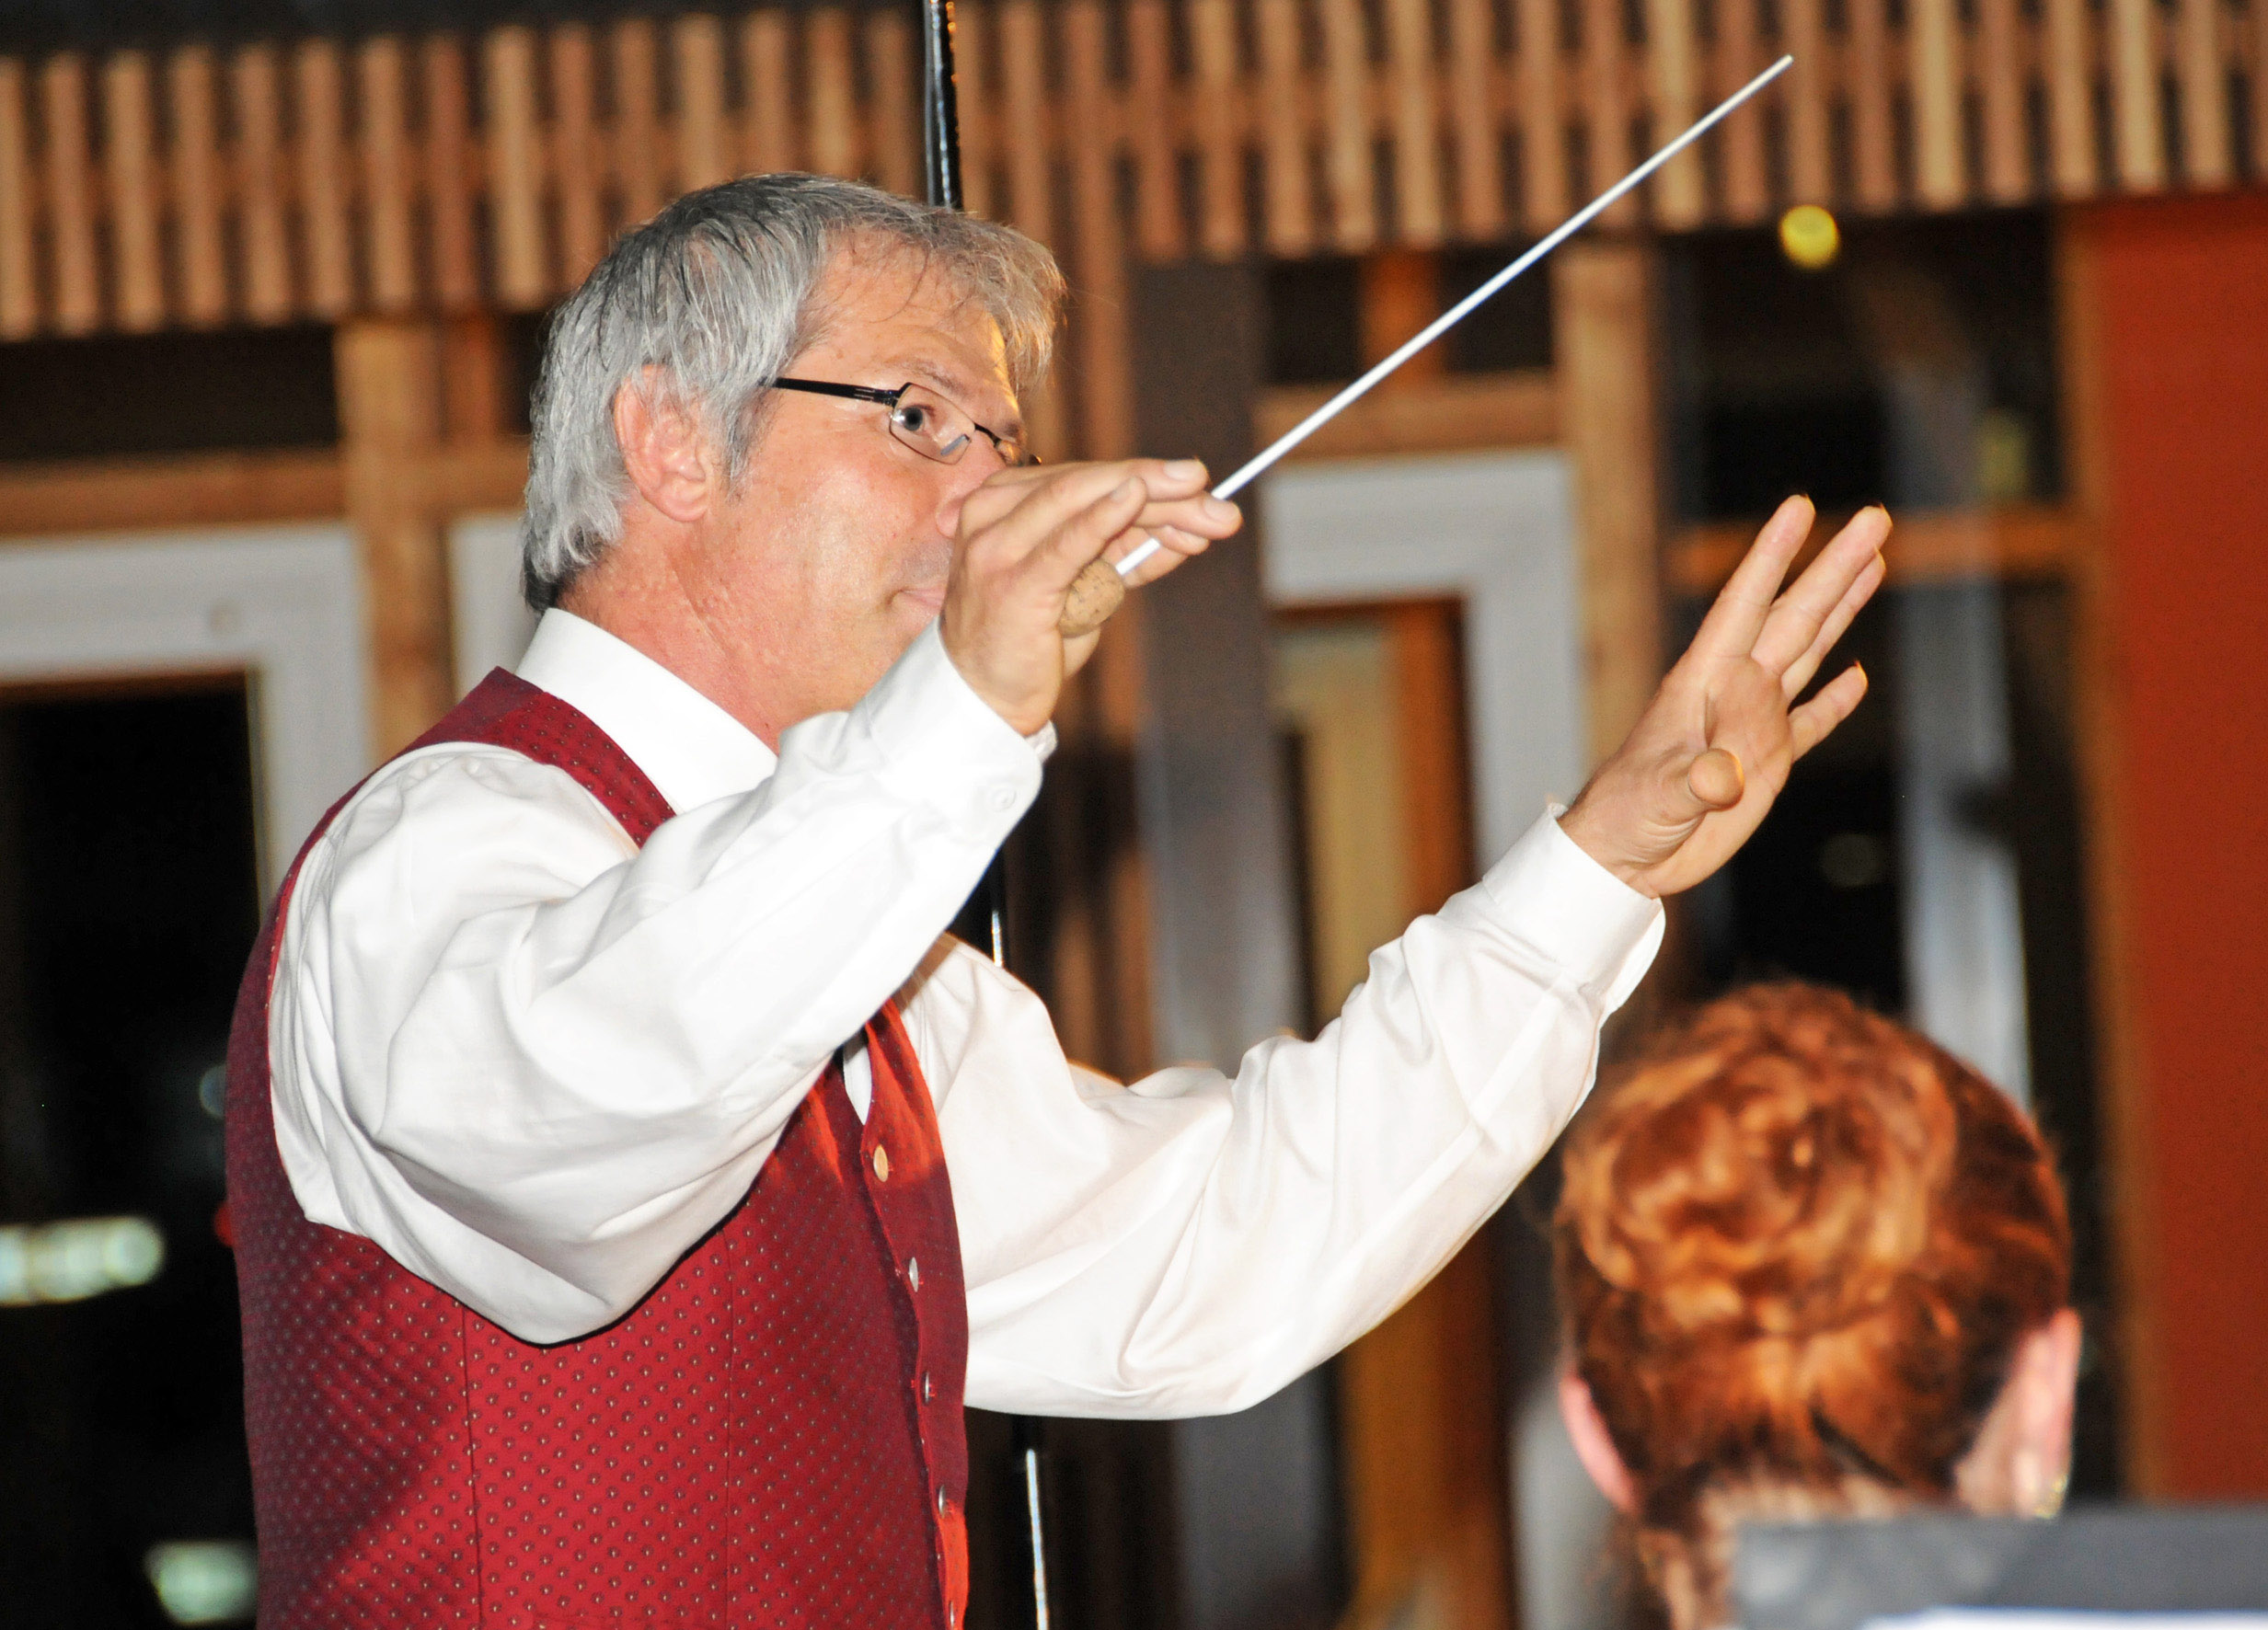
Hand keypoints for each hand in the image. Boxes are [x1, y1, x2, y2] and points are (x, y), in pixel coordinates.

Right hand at [940, 458, 1241, 734]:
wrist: (985, 699)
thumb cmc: (1030, 639)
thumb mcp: (1085, 585)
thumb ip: (1126, 551)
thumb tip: (1191, 527)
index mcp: (1004, 502)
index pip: (1086, 479)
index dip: (1149, 478)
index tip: (1201, 485)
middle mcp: (993, 513)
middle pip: (1086, 483)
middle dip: (1158, 486)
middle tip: (1213, 492)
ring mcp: (997, 546)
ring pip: (1080, 500)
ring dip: (1150, 501)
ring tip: (1200, 503)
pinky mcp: (1012, 583)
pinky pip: (1065, 542)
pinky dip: (1102, 517)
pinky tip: (1135, 496)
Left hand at [1559, 497, 1888, 897]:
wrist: (1621, 856)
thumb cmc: (1627, 817)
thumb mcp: (1661, 797)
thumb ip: (1697, 782)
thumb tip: (1728, 774)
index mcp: (1703, 683)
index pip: (1744, 606)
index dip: (1770, 556)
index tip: (1800, 505)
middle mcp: (1733, 692)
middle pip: (1793, 617)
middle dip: (1833, 567)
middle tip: (1875, 518)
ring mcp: (1752, 724)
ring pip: (1806, 653)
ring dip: (1839, 610)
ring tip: (1871, 563)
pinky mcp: (1764, 763)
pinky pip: (1808, 723)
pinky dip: (1834, 701)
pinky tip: (1856, 676)